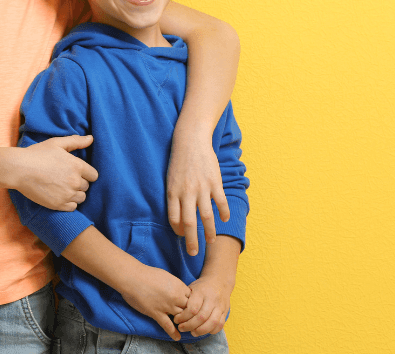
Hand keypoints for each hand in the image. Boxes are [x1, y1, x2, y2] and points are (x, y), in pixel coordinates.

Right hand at [14, 135, 97, 210]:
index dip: (86, 173)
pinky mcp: (58, 205)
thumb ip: (76, 141)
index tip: (76, 172)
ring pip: (81, 198)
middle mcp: (75, 181)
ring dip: (75, 193)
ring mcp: (67, 194)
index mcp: (77, 166)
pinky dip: (69, 203)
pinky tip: (60, 195)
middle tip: (66, 178)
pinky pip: (73, 207)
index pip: (94, 175)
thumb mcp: (57, 143)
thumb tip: (91, 138)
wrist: (19, 169)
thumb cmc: (37, 154)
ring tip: (63, 187)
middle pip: (87, 187)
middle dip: (79, 183)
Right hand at [119, 265, 189, 340]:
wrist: (133, 277)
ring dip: (182, 322)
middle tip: (187, 317)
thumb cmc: (147, 274)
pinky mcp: (157, 313)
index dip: (191, 302)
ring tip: (184, 326)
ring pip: (181, 318)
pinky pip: (168, 326)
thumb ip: (175, 285)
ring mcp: (166, 306)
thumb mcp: (167, 276)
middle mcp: (175, 297)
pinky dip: (173, 333)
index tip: (188, 305)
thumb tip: (178, 291)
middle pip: (189, 309)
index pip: (193, 298)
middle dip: (188, 313)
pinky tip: (177, 337)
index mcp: (179, 286)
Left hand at [166, 132, 228, 254]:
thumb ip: (175, 197)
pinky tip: (224, 220)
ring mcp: (202, 188)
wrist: (190, 140)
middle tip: (193, 253)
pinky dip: (223, 213)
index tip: (182, 237)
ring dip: (209, 231)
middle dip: (191, 241)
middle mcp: (187, 192)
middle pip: (189, 223)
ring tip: (211, 241)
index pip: (174, 218)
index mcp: (173, 192)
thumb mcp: (171, 179)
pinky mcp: (214, 182)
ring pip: (206, 216)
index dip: (178, 231)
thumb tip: (179, 216)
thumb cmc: (179, 161)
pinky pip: (220, 202)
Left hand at [173, 275, 230, 336]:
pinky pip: (220, 325)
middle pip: (202, 317)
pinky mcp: (225, 312)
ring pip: (212, 323)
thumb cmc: (201, 286)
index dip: (183, 317)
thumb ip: (185, 299)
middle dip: (190, 326)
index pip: (192, 308)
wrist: (219, 281)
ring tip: (192, 332)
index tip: (176, 320)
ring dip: (201, 331)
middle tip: (181, 328)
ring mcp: (220, 306)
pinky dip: (211, 331)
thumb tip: (175, 314)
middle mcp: (212, 299)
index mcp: (201, 292)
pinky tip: (203, 331)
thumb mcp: (191, 288)